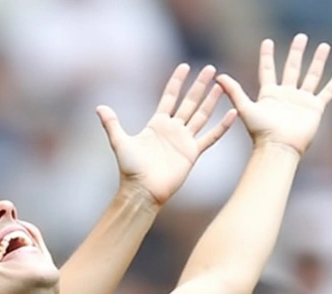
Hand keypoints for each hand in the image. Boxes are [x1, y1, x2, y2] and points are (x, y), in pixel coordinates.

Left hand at [96, 64, 235, 205]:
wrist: (142, 190)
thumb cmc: (130, 169)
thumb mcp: (120, 142)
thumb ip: (112, 124)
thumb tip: (99, 107)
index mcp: (157, 124)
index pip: (169, 97)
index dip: (177, 82)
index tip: (184, 66)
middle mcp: (172, 130)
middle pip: (189, 102)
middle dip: (199, 85)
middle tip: (210, 68)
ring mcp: (184, 140)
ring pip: (201, 115)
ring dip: (212, 100)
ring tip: (222, 85)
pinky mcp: (192, 153)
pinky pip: (211, 137)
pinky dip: (222, 126)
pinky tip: (232, 113)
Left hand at [217, 35, 331, 156]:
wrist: (279, 147)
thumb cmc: (260, 131)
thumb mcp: (245, 108)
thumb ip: (234, 92)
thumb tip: (218, 77)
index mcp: (268, 94)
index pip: (267, 70)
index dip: (267, 56)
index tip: (267, 41)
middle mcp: (285, 95)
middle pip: (291, 68)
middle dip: (296, 53)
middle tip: (300, 37)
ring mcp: (301, 100)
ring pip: (311, 76)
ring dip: (317, 61)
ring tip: (323, 46)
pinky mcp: (315, 107)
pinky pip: (328, 91)